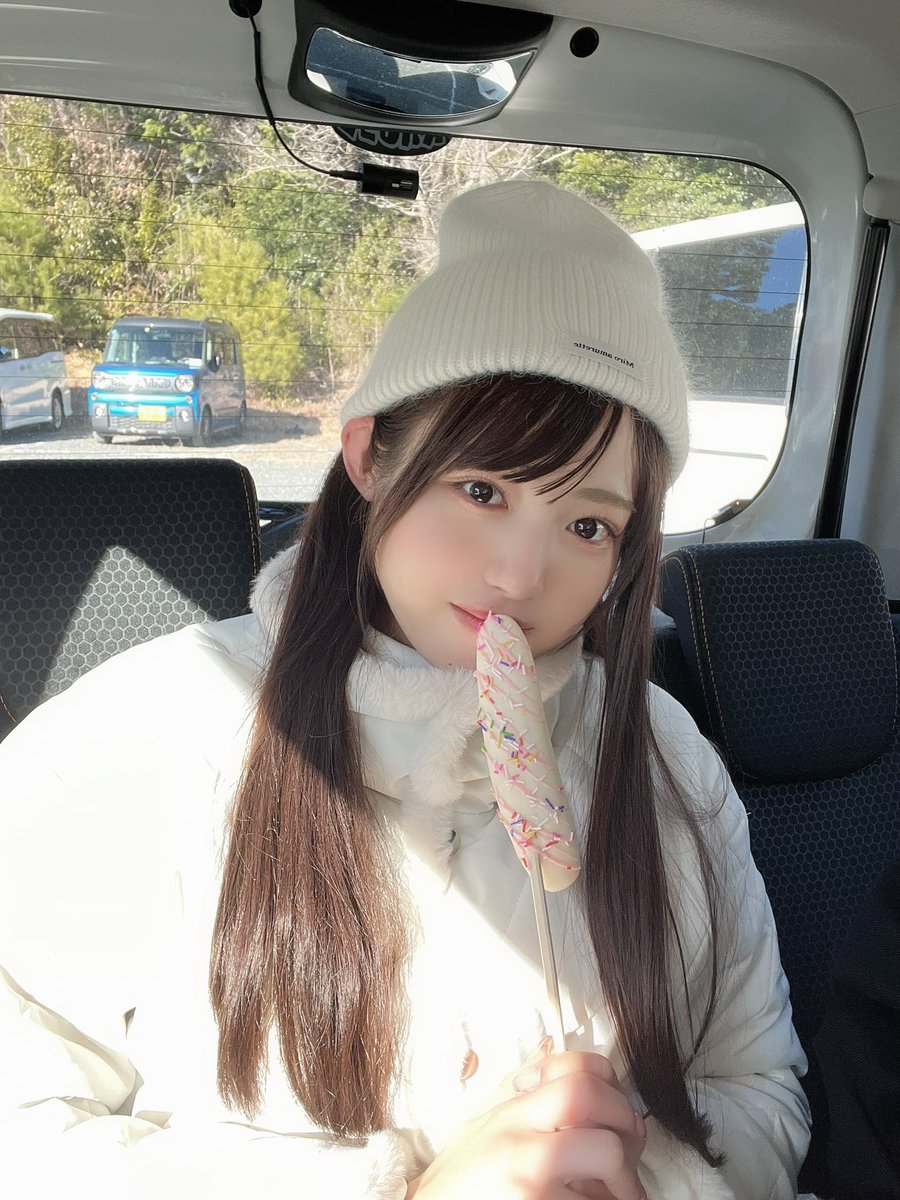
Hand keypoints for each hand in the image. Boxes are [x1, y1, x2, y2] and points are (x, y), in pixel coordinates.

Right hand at [406, 1047, 646, 1199]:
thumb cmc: (458, 1185)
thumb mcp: (481, 1127)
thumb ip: (520, 1097)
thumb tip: (556, 1060)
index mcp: (511, 1115)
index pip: (575, 1071)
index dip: (609, 1081)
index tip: (615, 1109)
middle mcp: (521, 1143)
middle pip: (593, 1103)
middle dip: (626, 1126)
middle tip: (628, 1156)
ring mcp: (531, 1184)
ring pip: (608, 1165)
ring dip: (623, 1182)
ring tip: (614, 1195)